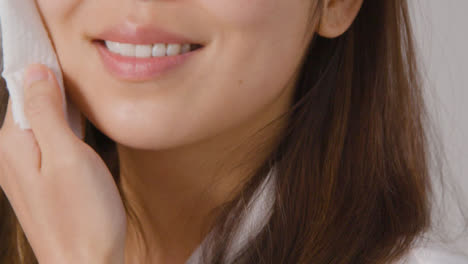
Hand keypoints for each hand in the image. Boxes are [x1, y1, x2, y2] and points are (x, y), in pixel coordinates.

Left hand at [0, 64, 125, 263]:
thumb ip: (47, 112)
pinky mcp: (40, 179)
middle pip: (31, 105)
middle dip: (59, 96)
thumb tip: (36, 72)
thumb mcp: (67, 157)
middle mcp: (10, 154)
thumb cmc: (83, 216)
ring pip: (43, 123)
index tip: (74, 75)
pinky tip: (81, 142)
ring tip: (86, 124)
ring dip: (65, 116)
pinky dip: (66, 133)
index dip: (49, 75)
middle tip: (87, 105)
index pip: (23, 88)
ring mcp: (24, 169)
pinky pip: (49, 142)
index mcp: (11, 144)